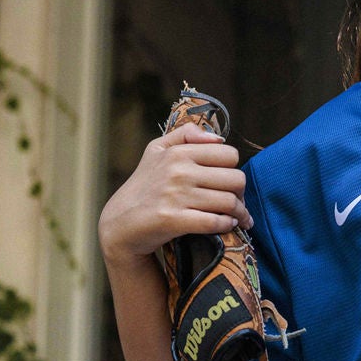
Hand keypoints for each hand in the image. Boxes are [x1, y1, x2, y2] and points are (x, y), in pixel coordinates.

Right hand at [98, 124, 252, 263]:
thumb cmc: (143, 185)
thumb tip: (218, 137)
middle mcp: (179, 171)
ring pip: (229, 202)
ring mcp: (176, 196)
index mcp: (178, 152)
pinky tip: (227, 225)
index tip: (230, 182)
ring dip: (240, 213)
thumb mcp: (156, 150)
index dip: (234, 169)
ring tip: (239, 218)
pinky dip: (226, 225)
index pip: (229, 155)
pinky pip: (215, 222)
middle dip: (241, 193)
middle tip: (237, 202)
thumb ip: (186, 134)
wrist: (120, 223)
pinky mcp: (173, 220)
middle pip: (236, 179)